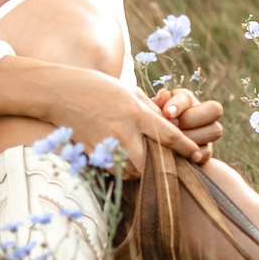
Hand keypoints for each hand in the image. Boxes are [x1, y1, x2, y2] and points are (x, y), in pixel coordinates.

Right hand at [50, 67, 208, 166]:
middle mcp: (124, 132)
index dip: (186, 148)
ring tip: (144, 160)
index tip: (197, 155)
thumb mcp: (129, 91)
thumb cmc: (97, 88)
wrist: (61, 93)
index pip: (169, 136)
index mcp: (136, 113)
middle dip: (163, 164)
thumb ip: (150, 110)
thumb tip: (170, 125)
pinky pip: (117, 171)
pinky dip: (124, 170)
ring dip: (143, 169)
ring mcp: (108, 145)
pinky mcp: (94, 155)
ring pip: (135, 171)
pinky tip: (125, 160)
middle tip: (168, 162)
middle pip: (153, 162)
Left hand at [154, 88, 224, 148]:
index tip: (167, 113)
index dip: (178, 105)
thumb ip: (157, 103)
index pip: (189, 97)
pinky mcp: (205, 152)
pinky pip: (207, 152)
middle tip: (173, 128)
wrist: (153, 144)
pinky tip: (177, 154)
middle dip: (191, 119)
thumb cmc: (151, 124)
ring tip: (174, 142)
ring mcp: (207, 132)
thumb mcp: (150, 112)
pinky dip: (192, 154)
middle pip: (214, 110)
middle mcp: (202, 113)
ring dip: (193, 137)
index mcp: (186, 100)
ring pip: (215, 130)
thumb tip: (163, 95)